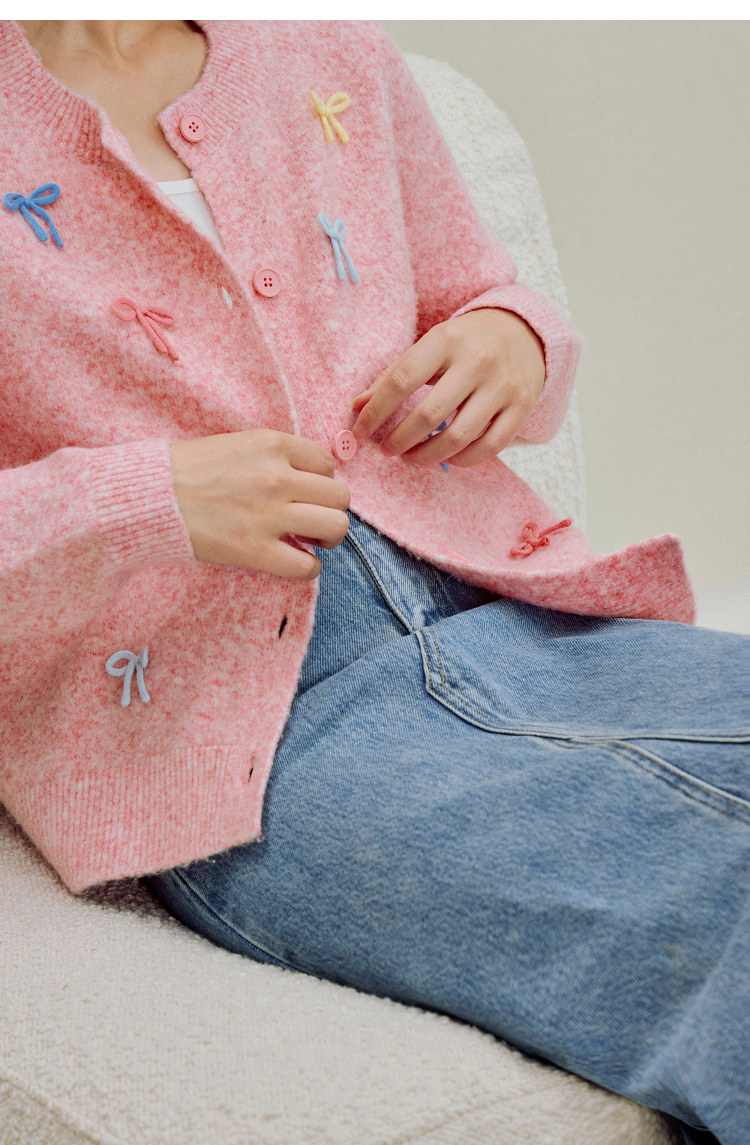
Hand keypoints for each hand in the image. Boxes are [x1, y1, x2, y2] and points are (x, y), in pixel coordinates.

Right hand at [169, 429, 349, 579]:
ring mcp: (268, 514)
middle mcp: (277, 476)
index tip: (306, 493)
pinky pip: (308, 567)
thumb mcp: (237, 444)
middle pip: (340, 496)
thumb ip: (274, 457)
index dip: (321, 482)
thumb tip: (307, 479)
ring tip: (310, 541)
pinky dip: (308, 568)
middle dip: (331, 510)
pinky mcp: (255, 550)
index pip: (327, 463)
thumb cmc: (187, 471)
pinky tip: (294, 562)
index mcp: (272, 445)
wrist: (149, 497)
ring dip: (329, 538)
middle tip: (312, 520)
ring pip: (335, 527)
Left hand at [350, 308, 544, 467]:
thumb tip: (358, 406)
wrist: (525, 332)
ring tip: (412, 457)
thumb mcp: (431, 345)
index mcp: (446, 339)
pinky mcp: (522, 406)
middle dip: (399, 440)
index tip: (361, 432)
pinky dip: (463, 459)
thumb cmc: (466, 342)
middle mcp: (477, 361)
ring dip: (427, 456)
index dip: (376, 411)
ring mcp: (502, 385)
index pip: (401, 380)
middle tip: (387, 449)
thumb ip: (394, 374)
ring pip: (458, 437)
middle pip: (428, 415)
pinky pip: (489, 447)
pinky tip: (448, 457)